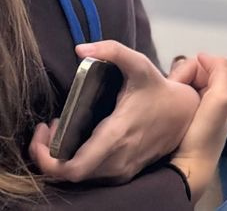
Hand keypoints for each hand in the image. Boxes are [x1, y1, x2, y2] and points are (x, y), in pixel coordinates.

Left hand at [28, 41, 198, 183]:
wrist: (184, 114)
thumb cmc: (157, 89)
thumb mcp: (138, 63)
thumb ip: (111, 50)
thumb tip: (80, 49)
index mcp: (116, 136)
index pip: (74, 168)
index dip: (47, 159)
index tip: (42, 132)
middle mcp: (117, 160)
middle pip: (69, 175)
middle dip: (48, 154)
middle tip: (48, 128)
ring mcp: (121, 170)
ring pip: (79, 178)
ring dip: (61, 158)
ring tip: (59, 131)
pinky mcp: (123, 174)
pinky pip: (91, 177)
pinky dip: (76, 163)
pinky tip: (76, 141)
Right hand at [170, 53, 226, 204]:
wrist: (187, 165)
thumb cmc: (205, 133)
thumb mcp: (223, 98)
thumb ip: (221, 70)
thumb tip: (202, 56)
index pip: (205, 64)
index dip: (193, 69)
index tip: (183, 82)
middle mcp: (216, 95)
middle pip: (192, 71)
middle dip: (181, 77)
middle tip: (174, 92)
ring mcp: (199, 104)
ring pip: (181, 81)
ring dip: (173, 86)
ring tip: (169, 101)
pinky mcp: (184, 113)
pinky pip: (174, 92)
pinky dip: (168, 94)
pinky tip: (165, 105)